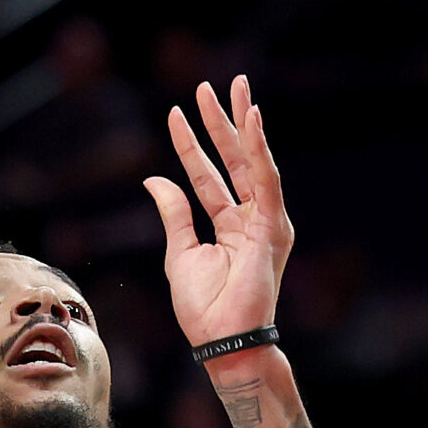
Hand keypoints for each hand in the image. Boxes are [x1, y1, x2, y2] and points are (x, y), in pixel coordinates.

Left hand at [146, 78, 294, 351]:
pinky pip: (265, 180)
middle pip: (233, 160)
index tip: (176, 113)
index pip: (207, 175)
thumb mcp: (179, 252)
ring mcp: (264, 221)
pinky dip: (259, 149)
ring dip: (242, 124)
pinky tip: (252, 120)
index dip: (190, 145)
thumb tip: (154, 178)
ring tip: (235, 88)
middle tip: (211, 86)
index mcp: (229, 225)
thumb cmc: (204, 309)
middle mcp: (251, 218)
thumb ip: (174, 212)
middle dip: (223, 122)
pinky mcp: (273, 227)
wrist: (223, 342)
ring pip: (251, 162)